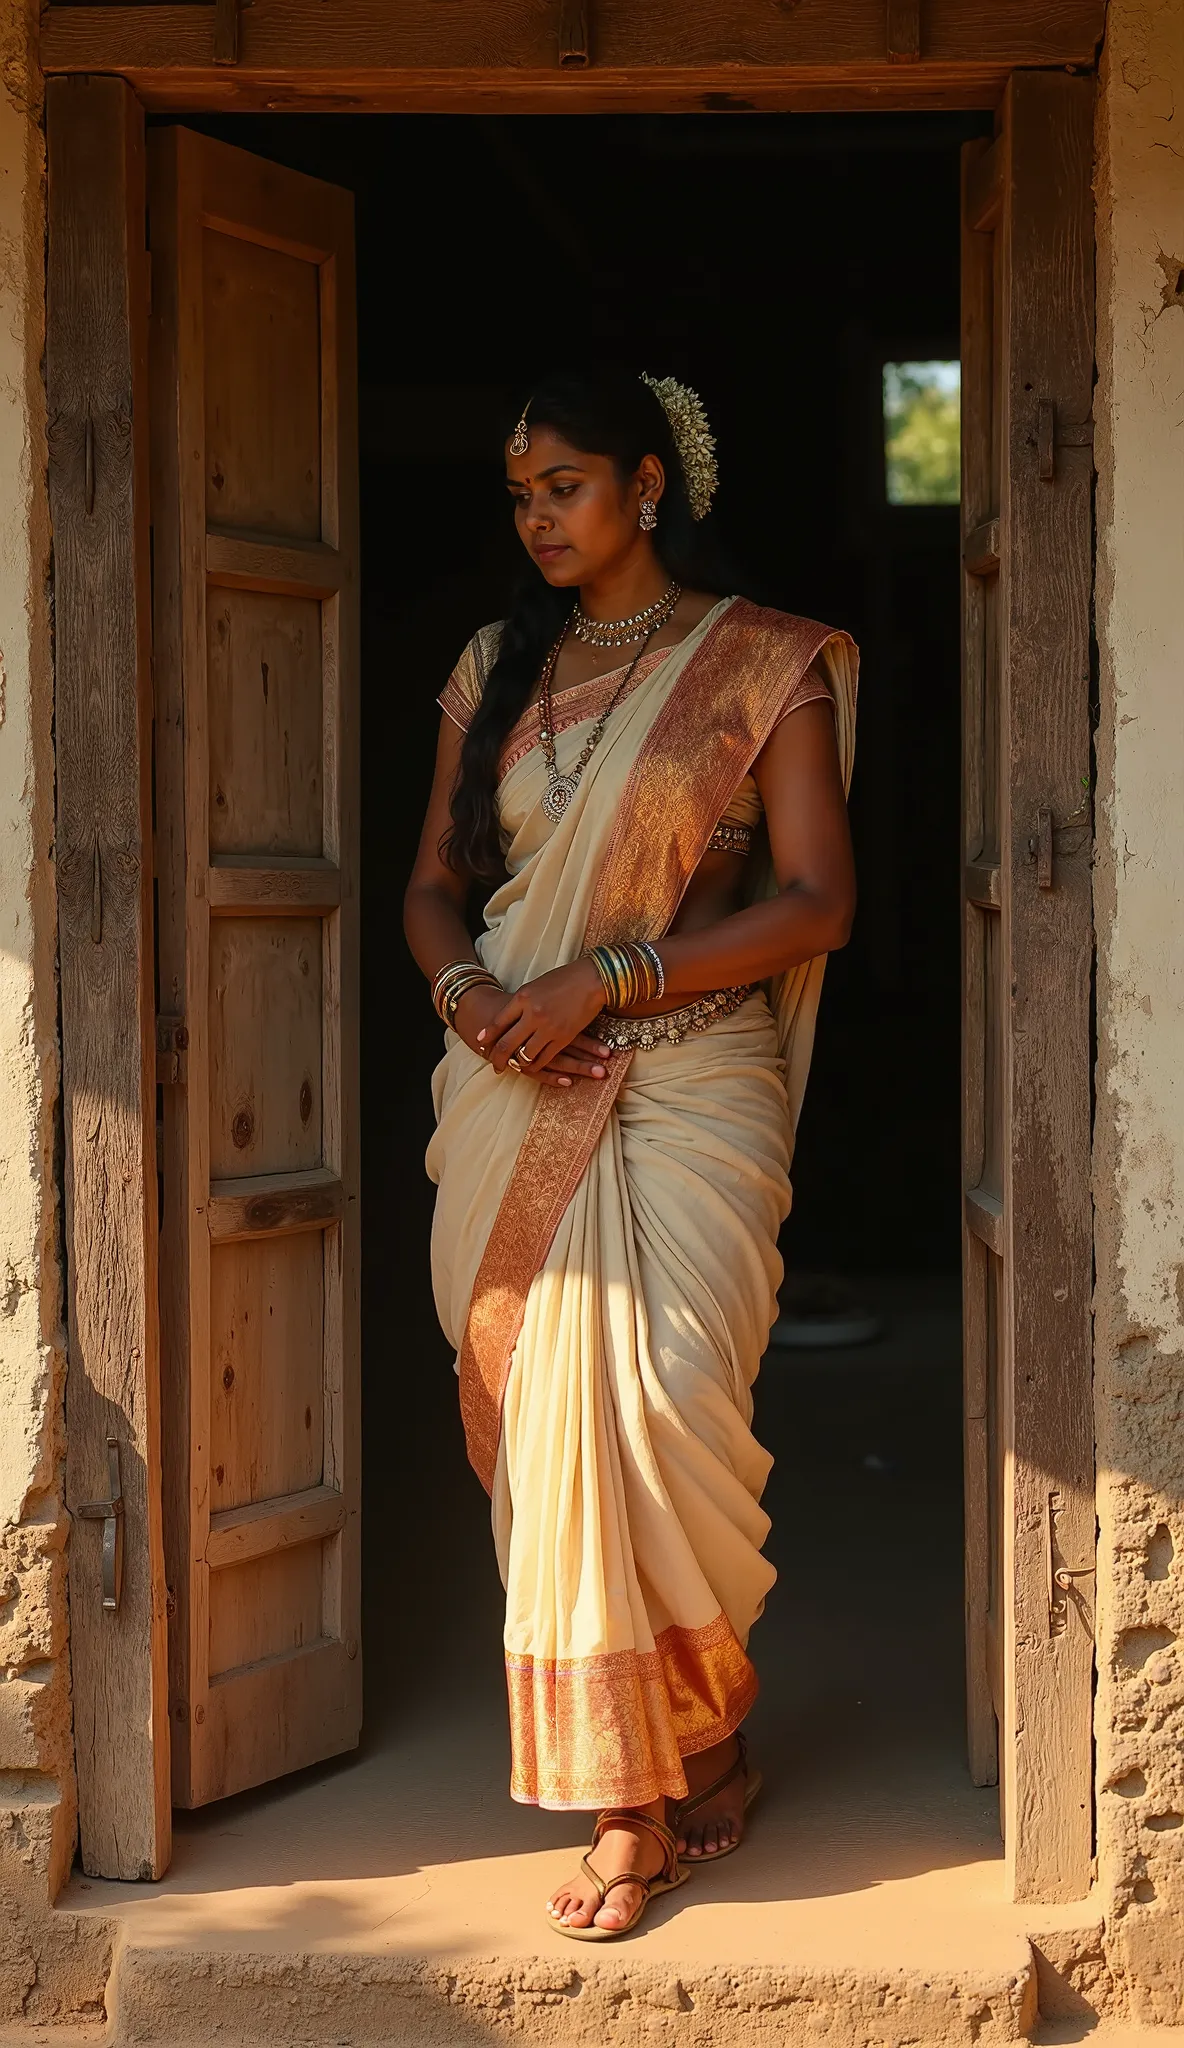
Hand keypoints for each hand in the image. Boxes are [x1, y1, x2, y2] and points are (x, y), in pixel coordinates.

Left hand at [476, 961, 611, 1081]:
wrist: (592, 979)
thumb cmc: (564, 979)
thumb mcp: (535, 986)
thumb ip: (520, 1002)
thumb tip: (506, 1018)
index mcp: (522, 998)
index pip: (498, 1022)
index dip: (487, 1036)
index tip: (480, 1043)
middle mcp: (532, 1014)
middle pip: (507, 1043)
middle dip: (498, 1058)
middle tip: (494, 1065)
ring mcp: (548, 1027)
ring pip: (524, 1055)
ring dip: (516, 1064)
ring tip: (513, 1067)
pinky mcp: (563, 1037)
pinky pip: (544, 1058)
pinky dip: (535, 1065)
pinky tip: (532, 1066)